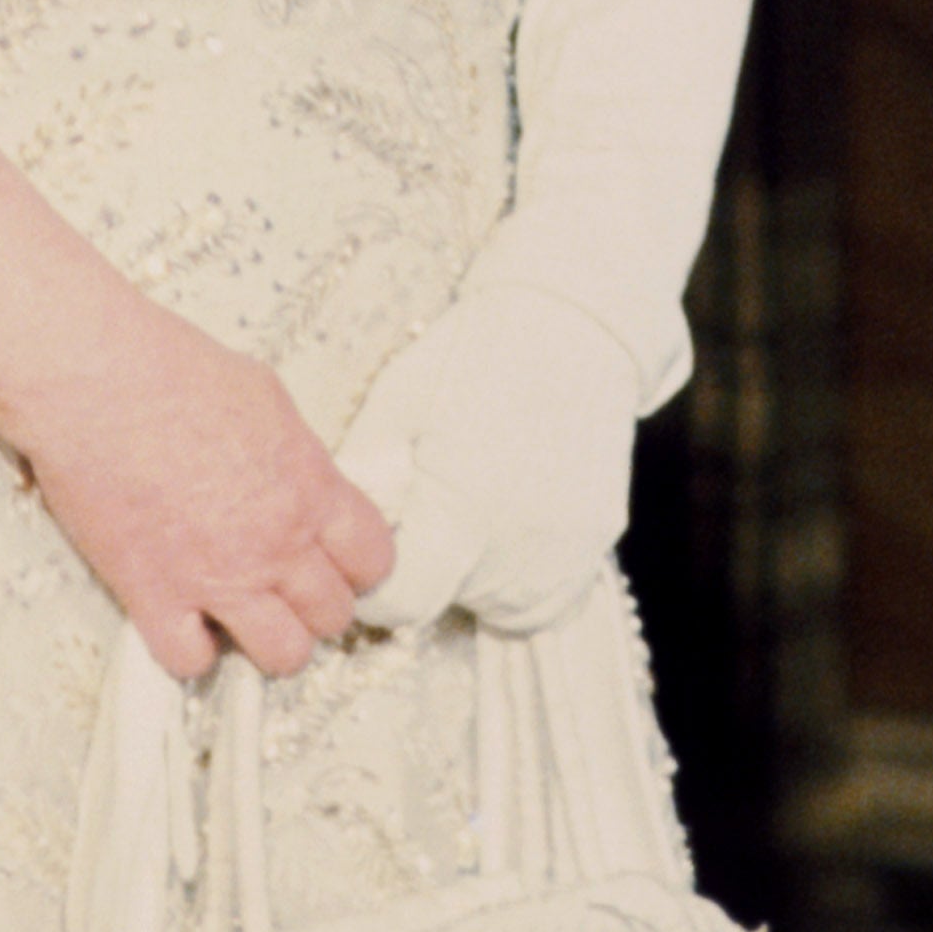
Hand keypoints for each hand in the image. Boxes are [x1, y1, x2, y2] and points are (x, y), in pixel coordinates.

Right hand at [9, 301, 399, 683]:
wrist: (96, 381)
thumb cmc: (174, 370)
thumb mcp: (266, 398)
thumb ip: (294, 456)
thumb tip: (299, 482)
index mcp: (310, 487)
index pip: (373, 560)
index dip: (357, 567)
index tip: (335, 564)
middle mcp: (276, 542)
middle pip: (332, 615)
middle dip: (312, 605)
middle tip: (282, 588)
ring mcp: (218, 576)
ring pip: (283, 655)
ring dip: (267, 640)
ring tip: (242, 616)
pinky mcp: (154, 595)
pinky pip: (191, 662)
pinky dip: (189, 650)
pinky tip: (180, 619)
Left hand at [340, 277, 642, 634]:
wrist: (574, 325)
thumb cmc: (471, 357)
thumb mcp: (395, 409)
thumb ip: (368, 481)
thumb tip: (334, 533)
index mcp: (460, 516)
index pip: (403, 603)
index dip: (377, 587)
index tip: (372, 557)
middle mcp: (517, 548)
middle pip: (453, 604)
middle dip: (431, 575)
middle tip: (425, 519)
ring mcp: (566, 549)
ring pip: (505, 606)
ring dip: (479, 581)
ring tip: (472, 518)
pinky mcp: (598, 538)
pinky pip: (552, 588)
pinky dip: (524, 571)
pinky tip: (512, 520)